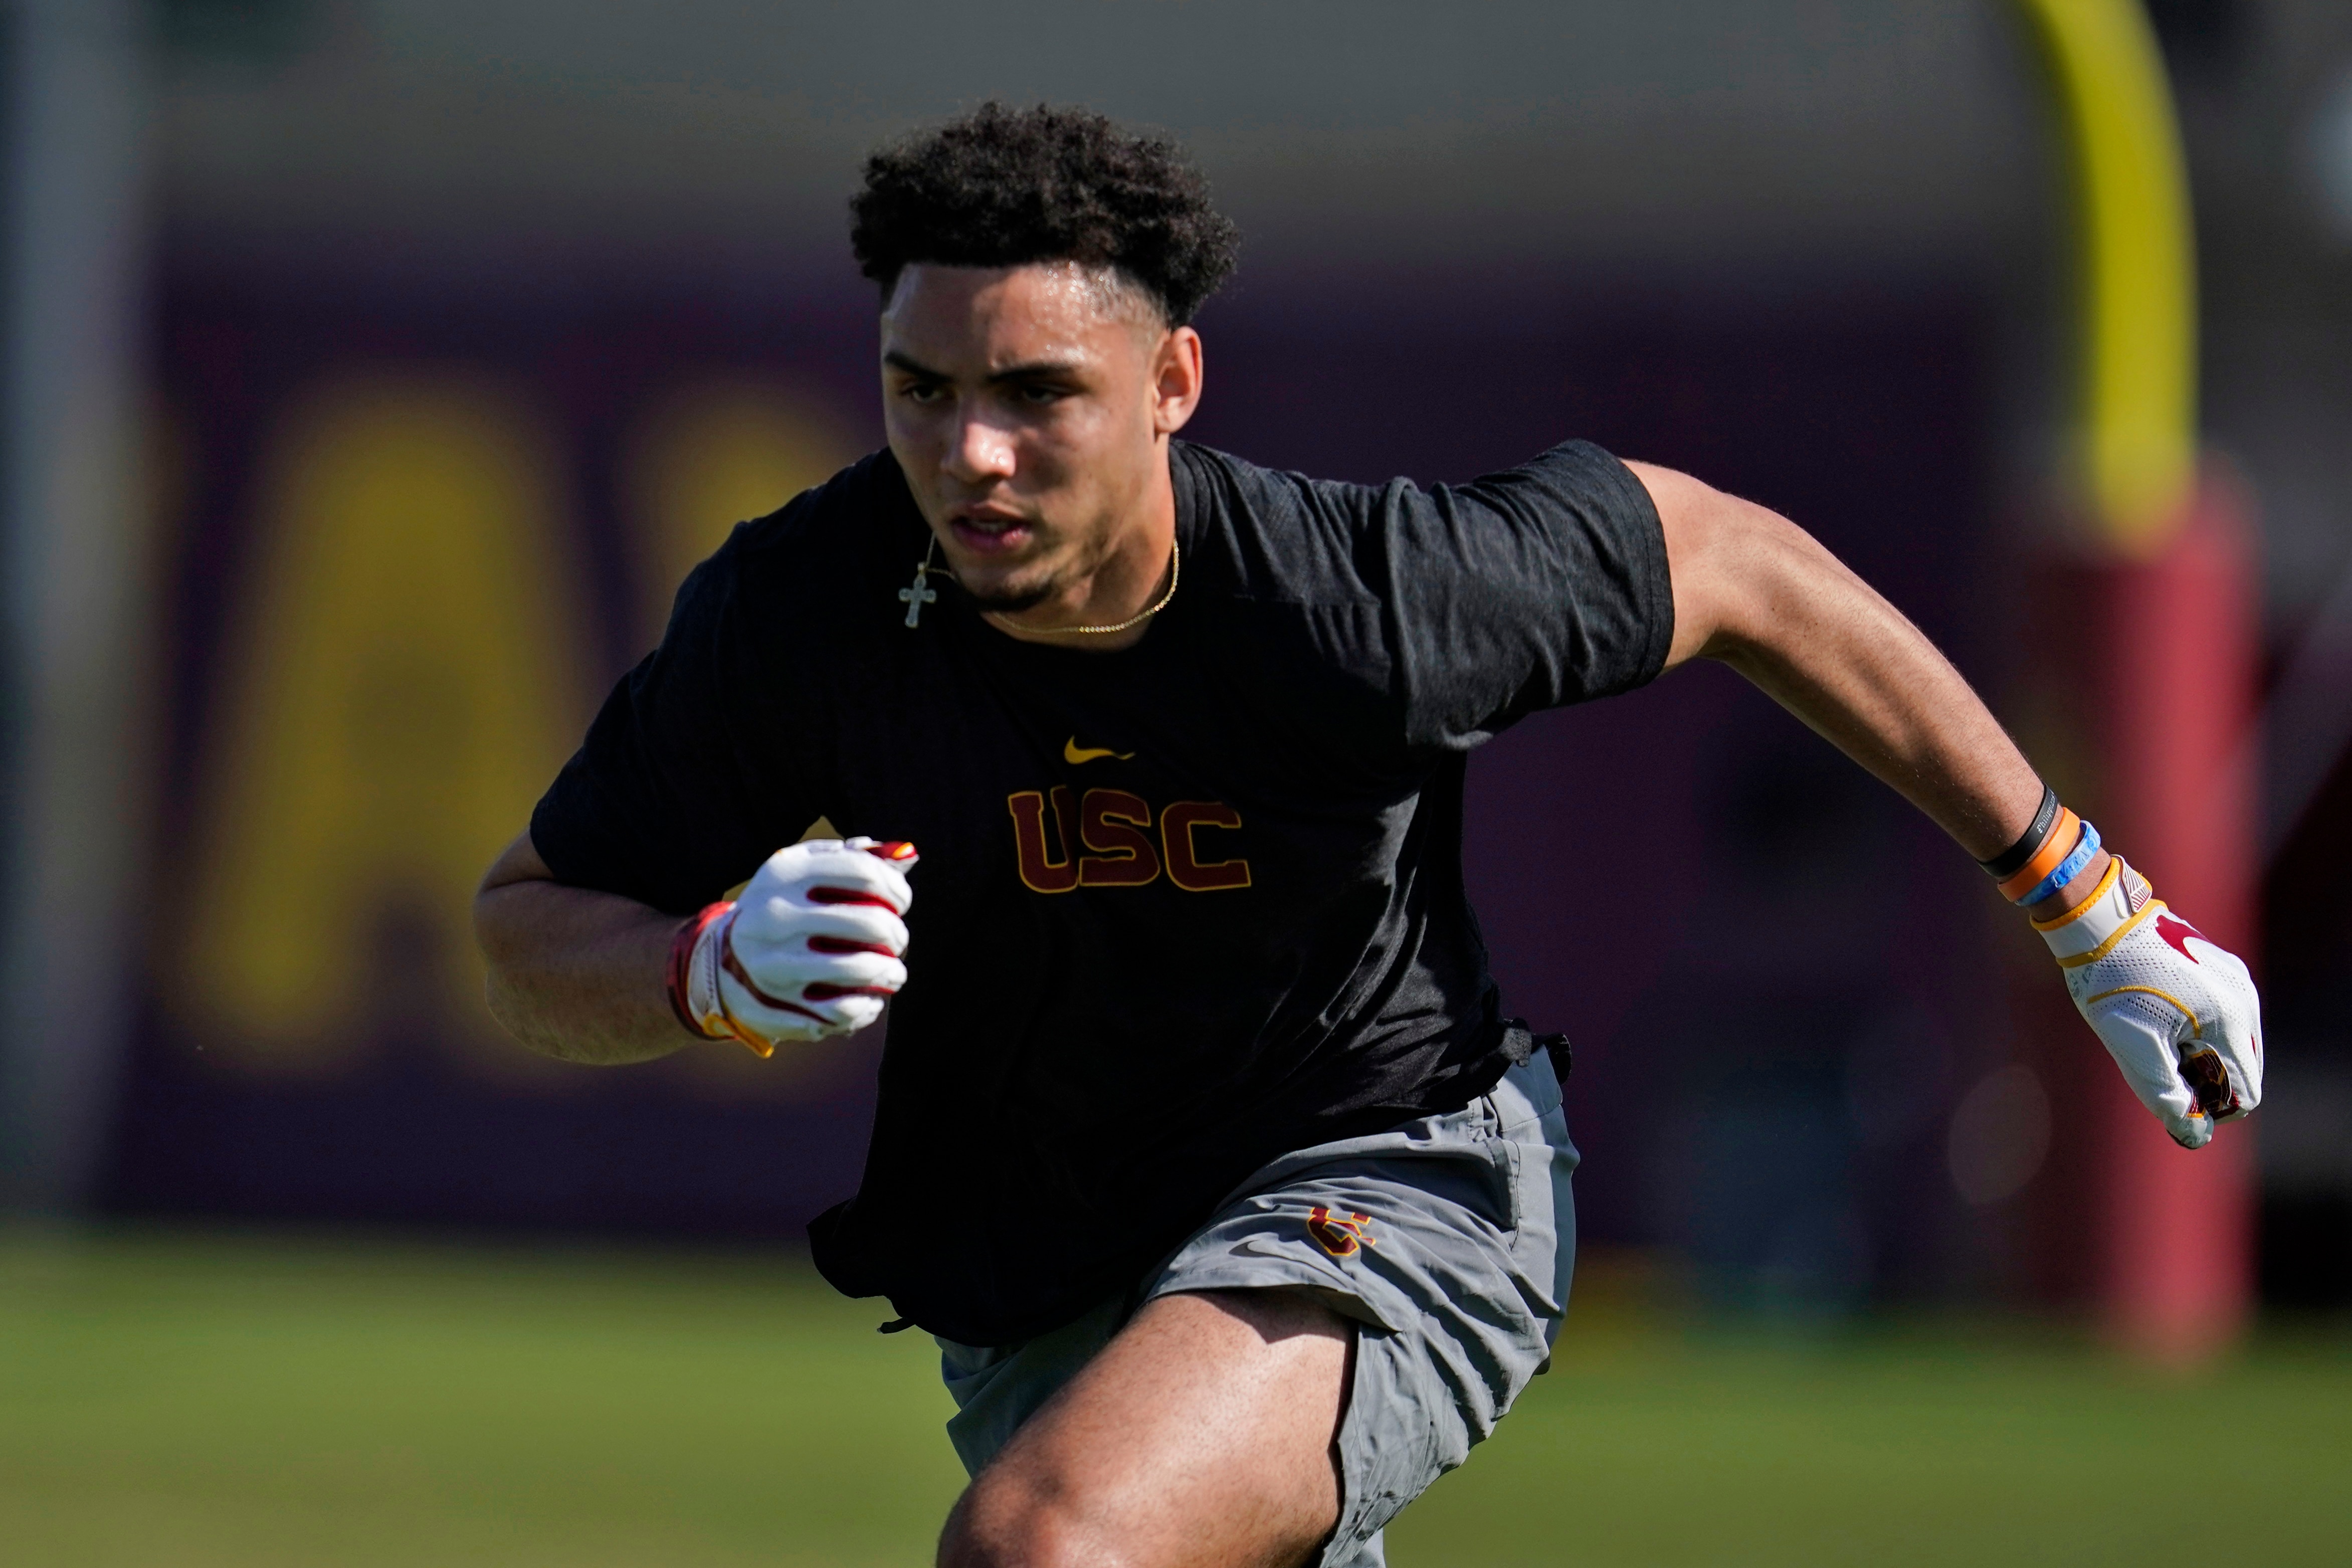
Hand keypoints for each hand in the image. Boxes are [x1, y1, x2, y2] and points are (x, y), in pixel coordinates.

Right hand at [673, 837, 915, 1055]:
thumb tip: (907, 855)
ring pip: (861, 968)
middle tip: (897, 938)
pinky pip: (842, 1009)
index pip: (863, 871)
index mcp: (785, 871)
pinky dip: (866, 1005)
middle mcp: (775, 913)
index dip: (896, 888)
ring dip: (891, 971)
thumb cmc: (786, 903)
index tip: (901, 901)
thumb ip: (856, 859)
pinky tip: (870, 997)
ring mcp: (773, 959)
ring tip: (894, 971)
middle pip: (870, 922)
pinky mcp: (776, 1001)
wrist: (724, 953)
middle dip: (897, 933)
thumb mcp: (808, 870)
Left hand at [2034, 855, 2261, 1148]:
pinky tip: (2161, 1014)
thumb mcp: (2133, 1048)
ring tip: (2156, 1033)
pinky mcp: (2223, 967)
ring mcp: (2236, 980)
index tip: (2171, 1093)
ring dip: (2202, 1053)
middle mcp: (2245, 1000)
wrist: (2098, 925)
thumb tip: (2194, 1133)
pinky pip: (2223, 1016)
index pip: (2246, 1093)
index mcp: (2230, 1021)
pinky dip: (2200, 1029)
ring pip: (2233, 1043)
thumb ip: (2166, 1094)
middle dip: (2206, 1079)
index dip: (2211, 1108)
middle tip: (2157, 1059)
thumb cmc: (2111, 986)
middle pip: (2243, 1069)